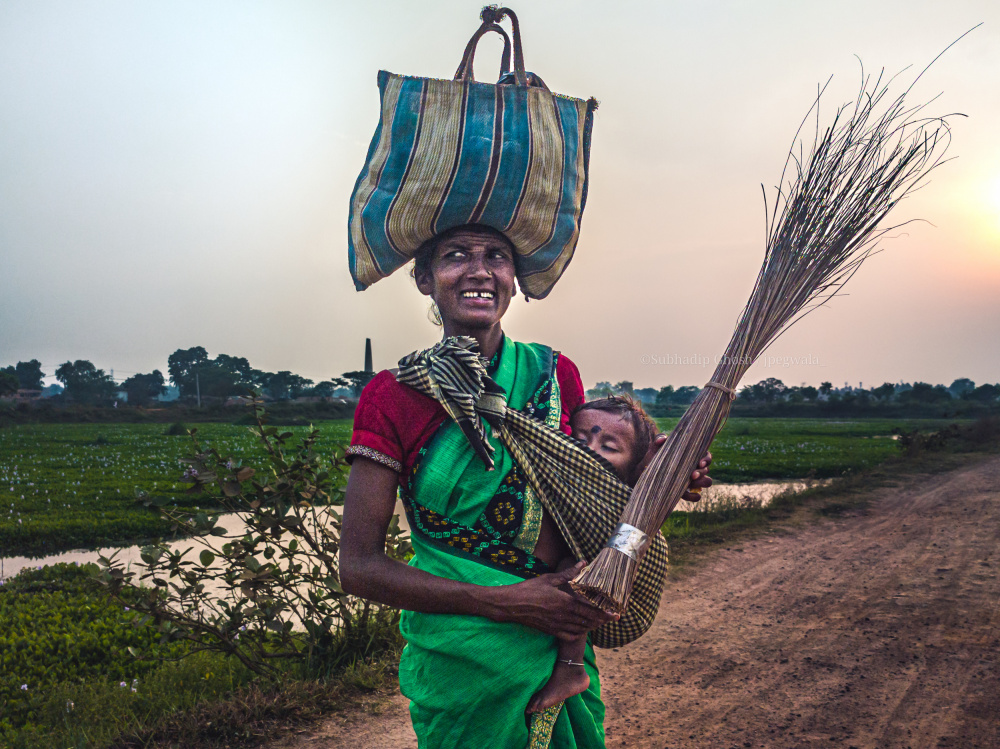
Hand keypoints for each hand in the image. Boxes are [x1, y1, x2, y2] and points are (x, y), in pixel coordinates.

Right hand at [497, 561, 617, 639]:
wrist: (512, 605)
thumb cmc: (529, 589)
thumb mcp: (550, 579)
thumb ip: (569, 573)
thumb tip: (583, 562)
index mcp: (565, 601)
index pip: (590, 608)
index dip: (604, 611)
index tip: (615, 612)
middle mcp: (564, 615)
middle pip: (589, 620)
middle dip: (603, 619)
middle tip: (613, 618)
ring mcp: (558, 625)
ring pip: (581, 628)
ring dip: (593, 626)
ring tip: (601, 622)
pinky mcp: (551, 631)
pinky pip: (570, 635)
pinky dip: (579, 633)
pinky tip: (583, 629)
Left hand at [643, 435, 712, 501]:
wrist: (644, 471)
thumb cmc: (654, 456)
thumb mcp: (655, 447)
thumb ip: (659, 439)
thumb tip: (663, 440)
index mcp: (691, 455)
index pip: (706, 456)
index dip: (706, 459)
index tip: (700, 463)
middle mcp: (694, 467)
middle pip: (707, 470)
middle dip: (701, 472)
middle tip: (692, 475)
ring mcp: (692, 480)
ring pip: (707, 482)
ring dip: (701, 483)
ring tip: (690, 483)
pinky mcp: (685, 491)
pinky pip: (696, 496)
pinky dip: (694, 496)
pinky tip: (685, 493)